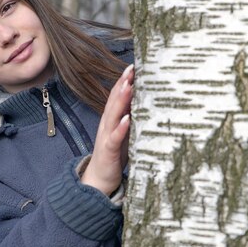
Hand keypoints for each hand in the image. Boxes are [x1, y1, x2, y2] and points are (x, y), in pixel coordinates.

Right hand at [80, 64, 133, 195]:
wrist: (99, 180)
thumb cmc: (115, 155)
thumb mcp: (126, 134)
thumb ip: (133, 119)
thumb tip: (148, 104)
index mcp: (112, 120)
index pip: (117, 96)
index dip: (124, 81)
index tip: (134, 66)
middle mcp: (107, 125)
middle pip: (114, 101)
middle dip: (122, 84)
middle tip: (131, 69)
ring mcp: (106, 136)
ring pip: (113, 115)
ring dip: (120, 100)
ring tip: (129, 86)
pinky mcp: (109, 150)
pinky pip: (114, 138)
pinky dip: (120, 127)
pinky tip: (127, 119)